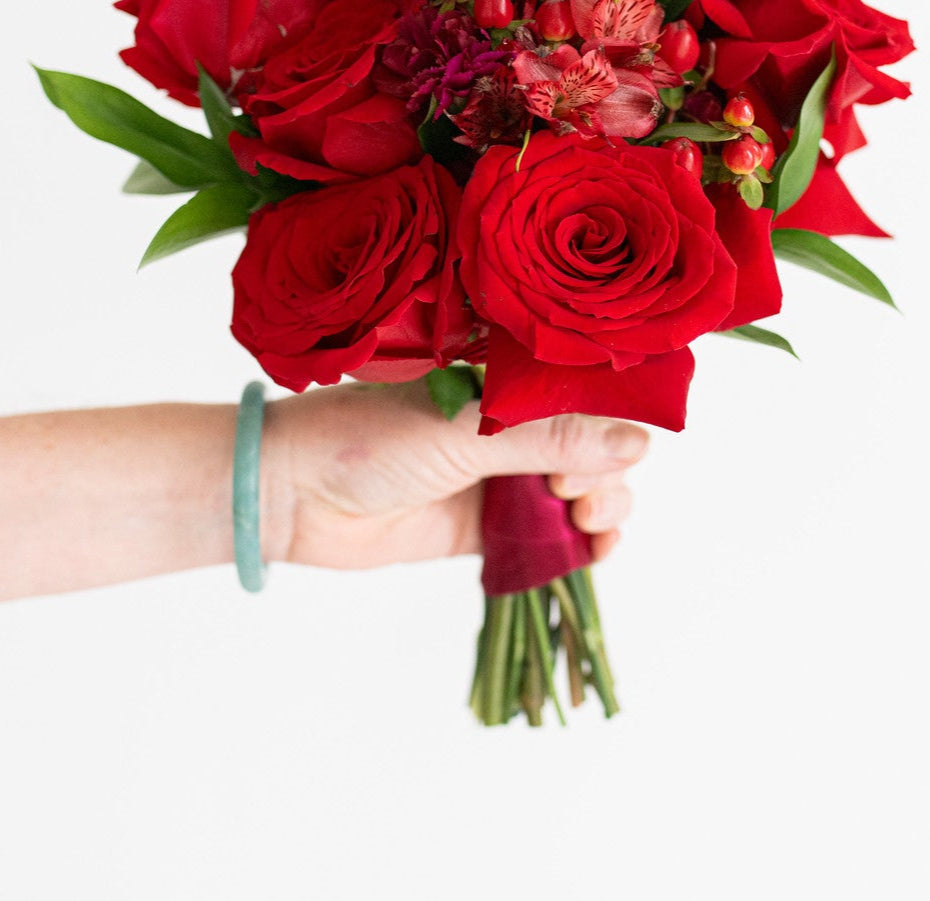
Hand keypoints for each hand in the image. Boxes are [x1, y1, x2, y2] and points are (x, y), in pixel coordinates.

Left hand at [260, 380, 649, 570]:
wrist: (292, 495)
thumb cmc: (367, 438)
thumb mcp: (465, 431)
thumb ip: (549, 438)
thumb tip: (638, 443)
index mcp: (506, 379)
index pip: (588, 393)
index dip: (610, 421)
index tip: (596, 451)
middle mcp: (511, 424)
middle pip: (595, 446)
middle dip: (606, 473)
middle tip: (571, 493)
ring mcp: (501, 476)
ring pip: (581, 491)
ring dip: (603, 507)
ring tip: (587, 524)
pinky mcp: (488, 527)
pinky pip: (551, 534)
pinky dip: (582, 544)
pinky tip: (595, 550)